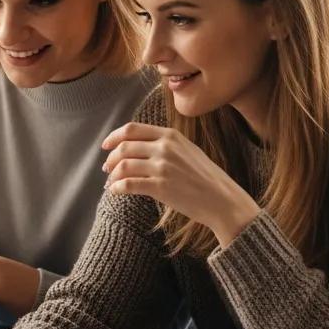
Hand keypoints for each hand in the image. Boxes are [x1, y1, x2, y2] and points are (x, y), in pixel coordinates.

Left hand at [102, 122, 260, 245]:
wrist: (222, 200)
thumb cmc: (205, 177)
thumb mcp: (188, 149)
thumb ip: (165, 143)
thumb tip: (136, 145)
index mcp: (171, 135)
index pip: (132, 129)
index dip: (114, 137)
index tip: (105, 146)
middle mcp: (165, 147)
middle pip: (124, 147)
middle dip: (111, 158)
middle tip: (107, 168)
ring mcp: (163, 167)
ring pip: (123, 166)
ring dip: (112, 175)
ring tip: (111, 182)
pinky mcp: (161, 186)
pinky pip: (128, 184)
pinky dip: (117, 187)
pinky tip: (115, 191)